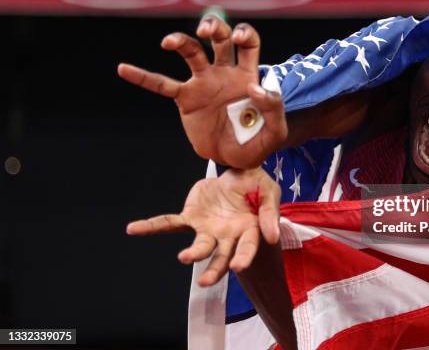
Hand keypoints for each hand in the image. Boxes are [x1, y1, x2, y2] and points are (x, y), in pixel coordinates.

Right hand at [117, 15, 287, 168]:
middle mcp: (224, 72)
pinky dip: (143, 77)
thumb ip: (274, 108)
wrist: (234, 161)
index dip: (244, 34)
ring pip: (191, 52)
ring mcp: (203, 83)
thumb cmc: (258, 143)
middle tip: (206, 31)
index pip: (248, 43)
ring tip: (170, 42)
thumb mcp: (275, 131)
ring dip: (180, 40)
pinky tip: (124, 68)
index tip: (239, 39)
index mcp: (247, 74)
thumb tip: (255, 87)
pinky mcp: (186, 99)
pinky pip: (162, 85)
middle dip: (214, 27)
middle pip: (220, 37)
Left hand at [126, 167, 280, 286]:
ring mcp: (207, 229)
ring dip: (192, 254)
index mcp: (249, 230)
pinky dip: (152, 226)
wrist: (236, 169)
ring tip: (184, 257)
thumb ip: (269, 212)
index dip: (244, 257)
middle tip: (205, 281)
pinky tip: (134, 229)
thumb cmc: (256, 183)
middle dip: (214, 270)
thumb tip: (272, 237)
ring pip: (199, 247)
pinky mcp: (190, 218)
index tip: (238, 266)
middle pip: (221, 257)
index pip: (247, 247)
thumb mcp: (268, 191)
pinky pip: (170, 223)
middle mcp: (227, 236)